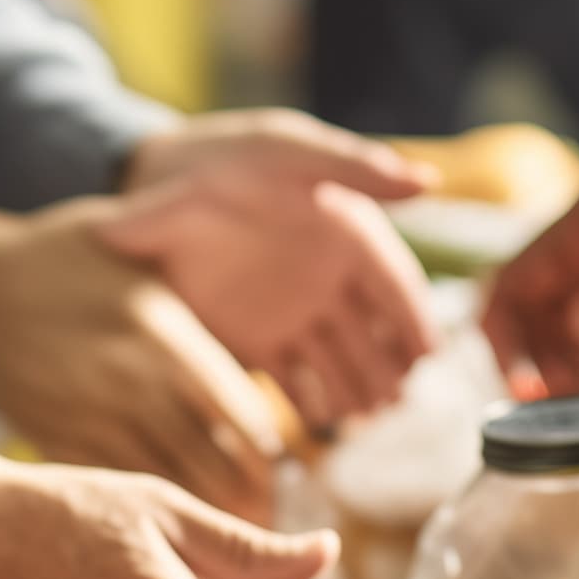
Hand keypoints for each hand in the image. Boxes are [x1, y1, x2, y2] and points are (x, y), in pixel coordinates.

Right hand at [0, 200, 287, 519]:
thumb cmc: (57, 257)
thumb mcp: (133, 244)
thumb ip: (196, 281)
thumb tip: (266, 295)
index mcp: (161, 334)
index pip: (240, 412)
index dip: (267, 452)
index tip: (282, 471)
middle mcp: (129, 384)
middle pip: (211, 462)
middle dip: (245, 499)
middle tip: (268, 520)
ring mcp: (90, 420)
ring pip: (167, 489)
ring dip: (203, 520)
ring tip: (231, 541)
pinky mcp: (57, 445)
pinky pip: (119, 493)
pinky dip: (147, 518)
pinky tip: (167, 534)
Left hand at [114, 110, 439, 424]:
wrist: (149, 184)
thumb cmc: (225, 155)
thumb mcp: (288, 153)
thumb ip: (353, 168)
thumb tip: (429, 182)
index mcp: (346, 233)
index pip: (393, 283)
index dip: (413, 319)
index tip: (429, 354)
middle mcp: (327, 279)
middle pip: (371, 332)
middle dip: (386, 367)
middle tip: (394, 401)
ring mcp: (293, 313)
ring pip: (336, 361)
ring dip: (354, 391)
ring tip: (364, 420)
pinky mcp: (256, 339)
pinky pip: (290, 378)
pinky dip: (306, 402)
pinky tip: (319, 425)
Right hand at [483, 120, 578, 396]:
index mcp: (570, 230)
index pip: (509, 287)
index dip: (504, 340)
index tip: (523, 386)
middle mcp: (564, 257)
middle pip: (520, 319)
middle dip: (530, 366)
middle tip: (557, 408)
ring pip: (546, 333)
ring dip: (554, 371)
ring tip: (577, 408)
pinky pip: (576, 334)